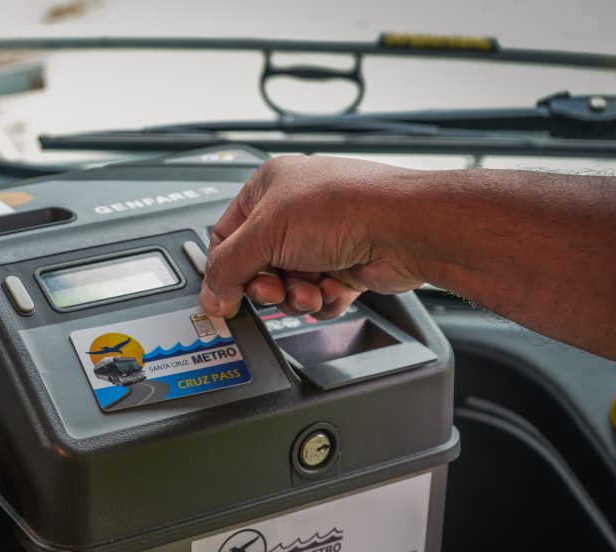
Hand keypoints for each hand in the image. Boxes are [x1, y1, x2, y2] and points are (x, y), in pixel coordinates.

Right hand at [199, 155, 425, 318]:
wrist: (404, 229)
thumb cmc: (346, 207)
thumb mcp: (266, 233)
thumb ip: (227, 267)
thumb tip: (211, 294)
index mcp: (269, 187)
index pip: (226, 235)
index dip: (224, 268)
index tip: (225, 294)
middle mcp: (294, 212)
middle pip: (256, 266)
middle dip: (266, 285)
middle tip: (274, 289)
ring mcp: (320, 240)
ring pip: (286, 286)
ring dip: (295, 295)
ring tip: (311, 288)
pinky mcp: (343, 267)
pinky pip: (315, 297)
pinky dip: (321, 300)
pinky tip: (333, 288)